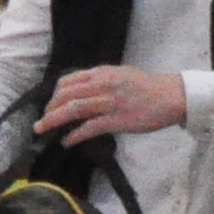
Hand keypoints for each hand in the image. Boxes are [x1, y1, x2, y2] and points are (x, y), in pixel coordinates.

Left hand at [34, 65, 187, 143]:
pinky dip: (74, 135)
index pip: (68, 81)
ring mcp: (108, 103)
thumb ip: (101, 80)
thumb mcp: (121, 75)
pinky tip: (67, 141)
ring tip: (43, 129)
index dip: (55, 94)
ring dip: (53, 120)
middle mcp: (102, 85)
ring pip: (73, 110)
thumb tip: (83, 90)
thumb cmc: (148, 87)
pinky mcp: (116, 120)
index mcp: (102, 73)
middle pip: (66, 95)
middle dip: (49, 108)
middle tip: (42, 121)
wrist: (171, 96)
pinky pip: (89, 127)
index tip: (51, 105)